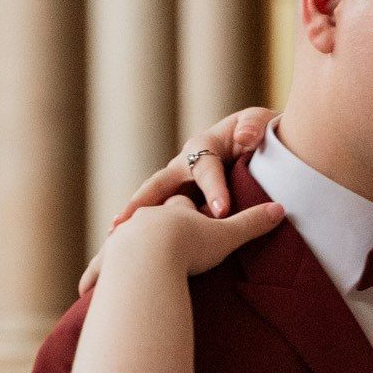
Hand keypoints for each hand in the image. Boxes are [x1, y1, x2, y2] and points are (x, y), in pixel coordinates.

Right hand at [79, 110, 277, 292]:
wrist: (250, 141)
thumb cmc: (254, 135)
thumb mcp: (257, 124)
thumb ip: (254, 127)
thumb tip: (246, 137)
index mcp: (203, 147)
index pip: (206, 168)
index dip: (214, 189)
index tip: (221, 210)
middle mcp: (182, 165)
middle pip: (159, 183)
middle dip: (145, 201)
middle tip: (131, 221)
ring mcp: (175, 184)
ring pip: (151, 201)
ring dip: (133, 217)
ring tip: (115, 236)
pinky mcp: (176, 200)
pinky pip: (155, 215)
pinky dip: (140, 229)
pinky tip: (125, 248)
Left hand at [94, 191, 282, 284]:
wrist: (153, 255)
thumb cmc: (191, 245)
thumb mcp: (227, 234)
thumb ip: (252, 223)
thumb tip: (282, 211)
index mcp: (175, 210)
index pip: (182, 200)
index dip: (186, 205)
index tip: (186, 210)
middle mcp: (147, 220)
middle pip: (147, 215)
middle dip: (145, 219)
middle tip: (142, 225)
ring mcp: (125, 239)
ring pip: (119, 240)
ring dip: (114, 248)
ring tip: (111, 254)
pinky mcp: (110, 261)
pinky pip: (100, 268)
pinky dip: (94, 275)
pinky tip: (85, 287)